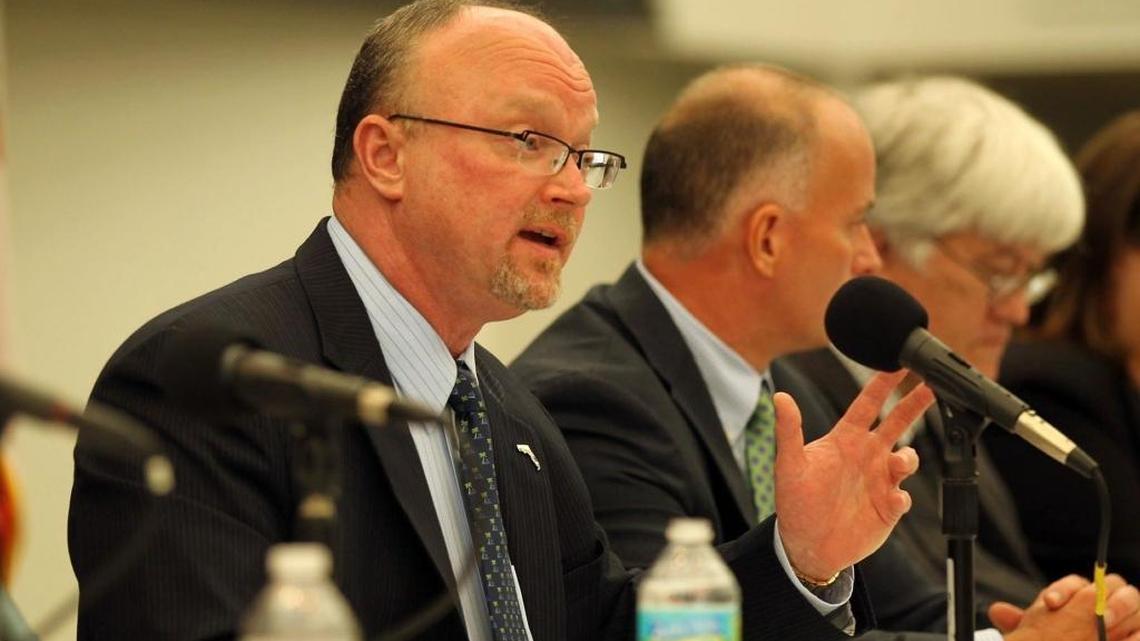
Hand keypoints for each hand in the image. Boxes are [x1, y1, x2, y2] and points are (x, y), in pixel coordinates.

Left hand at [774, 369, 932, 578]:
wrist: (807, 546)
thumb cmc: (795, 503)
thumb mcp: (789, 465)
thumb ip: (789, 431)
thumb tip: (779, 397)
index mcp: (845, 440)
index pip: (868, 404)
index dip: (883, 383)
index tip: (898, 362)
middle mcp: (867, 455)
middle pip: (898, 422)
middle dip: (915, 403)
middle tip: (932, 384)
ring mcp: (880, 481)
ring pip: (907, 459)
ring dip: (908, 458)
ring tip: (899, 462)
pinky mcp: (889, 507)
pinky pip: (903, 497)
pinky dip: (902, 496)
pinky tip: (894, 499)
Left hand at [998, 574, 1139, 640]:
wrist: (1081, 640)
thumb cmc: (1066, 638)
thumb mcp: (1044, 633)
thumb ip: (1025, 622)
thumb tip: (998, 611)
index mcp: (1084, 595)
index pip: (1075, 583)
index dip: (1062, 590)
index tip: (1049, 604)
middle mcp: (1108, 600)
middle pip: (1111, 583)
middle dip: (1099, 595)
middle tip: (1088, 612)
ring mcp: (1129, 616)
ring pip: (1133, 598)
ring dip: (1120, 608)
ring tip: (1106, 624)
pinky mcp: (1139, 631)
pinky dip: (1137, 632)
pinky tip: (1126, 639)